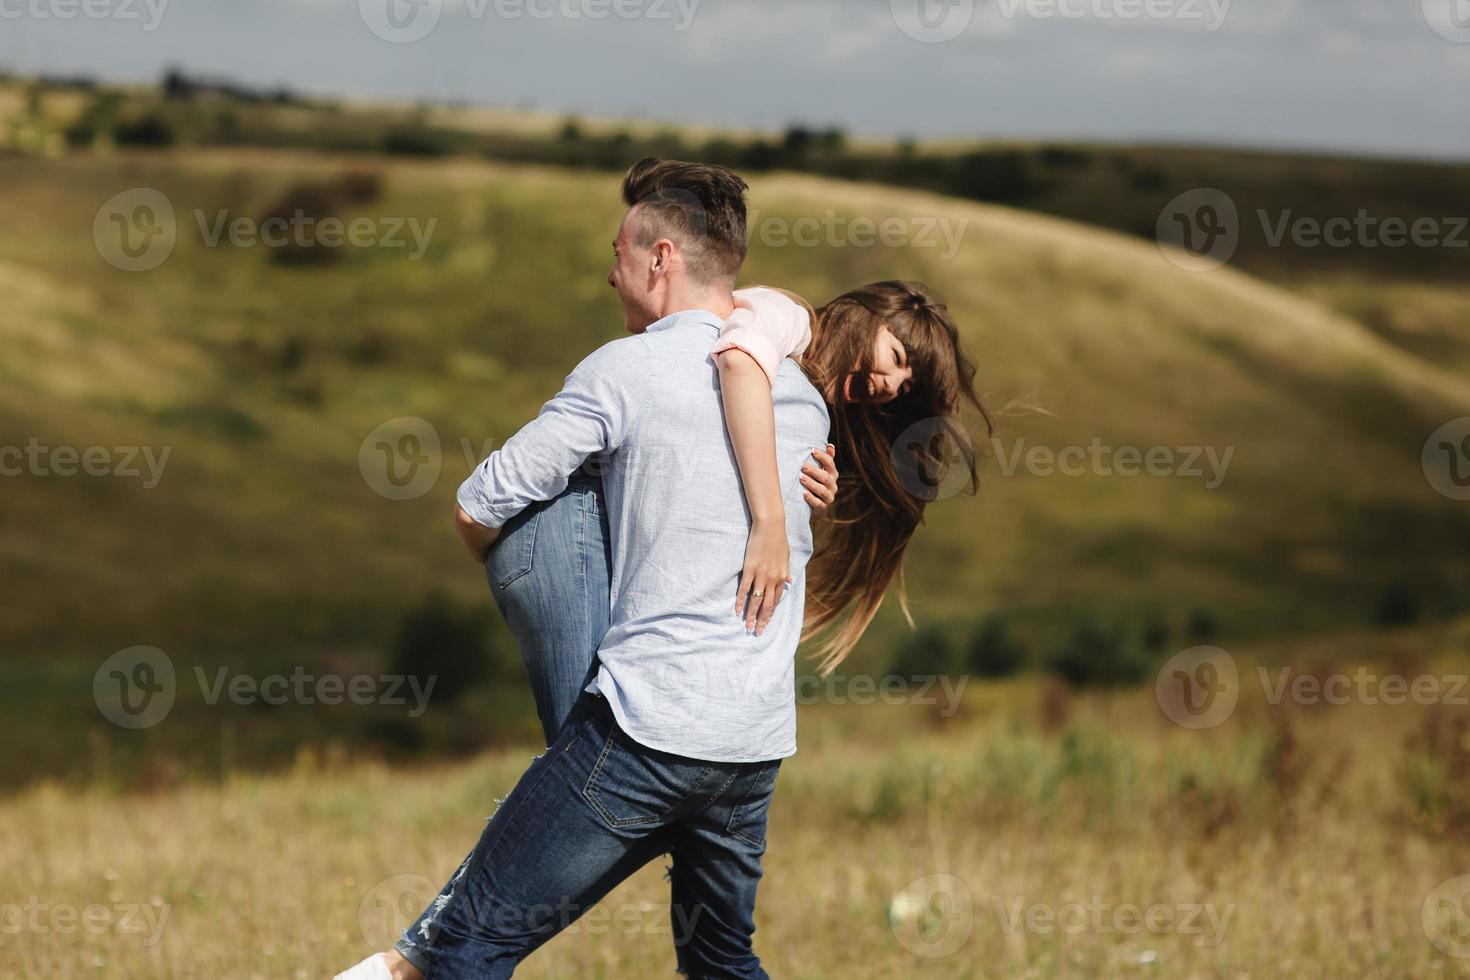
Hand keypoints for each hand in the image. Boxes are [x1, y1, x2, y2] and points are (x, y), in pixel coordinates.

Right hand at [736, 519, 790, 635]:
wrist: (770, 526)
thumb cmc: (779, 540)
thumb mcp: (786, 557)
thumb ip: (786, 571)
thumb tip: (790, 581)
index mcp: (781, 577)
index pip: (776, 601)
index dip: (770, 614)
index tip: (765, 623)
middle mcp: (772, 579)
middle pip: (767, 605)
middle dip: (762, 620)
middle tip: (757, 632)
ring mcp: (761, 575)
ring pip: (756, 600)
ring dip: (751, 615)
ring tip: (748, 627)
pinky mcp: (750, 569)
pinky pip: (745, 589)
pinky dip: (741, 601)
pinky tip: (737, 610)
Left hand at [801, 444, 838, 509]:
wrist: (813, 502)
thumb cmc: (815, 480)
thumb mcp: (821, 469)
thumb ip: (826, 458)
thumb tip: (830, 445)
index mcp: (833, 474)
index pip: (830, 464)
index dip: (822, 457)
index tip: (812, 450)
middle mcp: (833, 485)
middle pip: (825, 477)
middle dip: (814, 471)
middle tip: (803, 466)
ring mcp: (829, 497)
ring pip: (822, 490)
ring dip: (811, 484)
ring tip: (801, 478)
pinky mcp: (823, 507)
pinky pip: (818, 503)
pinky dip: (811, 498)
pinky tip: (803, 493)